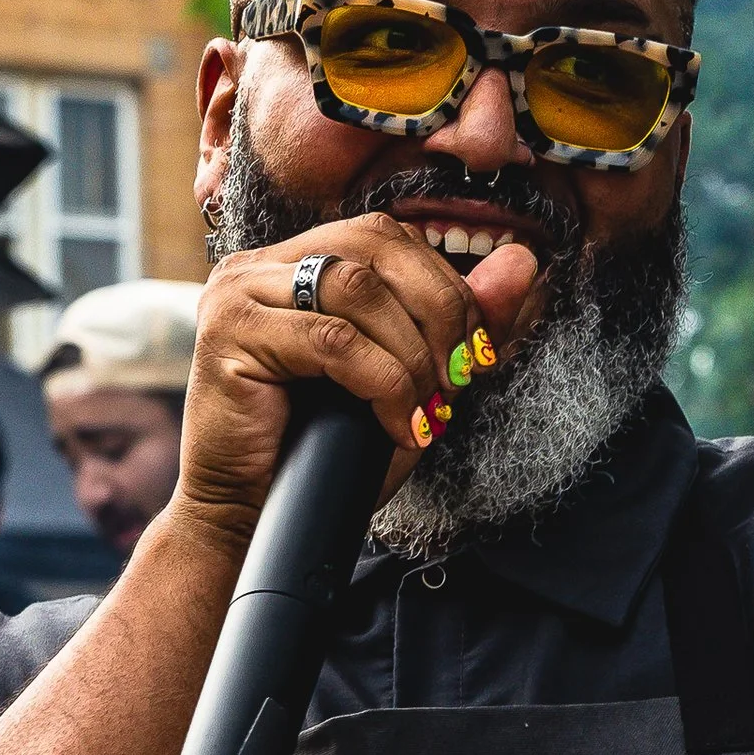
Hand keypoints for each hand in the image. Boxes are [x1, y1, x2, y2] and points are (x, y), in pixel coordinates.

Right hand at [173, 218, 546, 544]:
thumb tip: (525, 261)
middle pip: (375, 245)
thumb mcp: (412, 379)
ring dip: (412, 354)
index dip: (446, 287)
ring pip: (356, 288)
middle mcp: (259, 265)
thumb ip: (462, 320)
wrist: (252, 517)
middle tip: (459, 377)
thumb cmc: (326, 451)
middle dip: (439, 310)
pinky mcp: (228, 333)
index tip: (475, 354)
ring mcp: (237, 293)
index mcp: (296, 261)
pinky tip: (397, 425)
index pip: (388, 238)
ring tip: (424, 407)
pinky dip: (383, 383)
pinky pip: (332, 339)